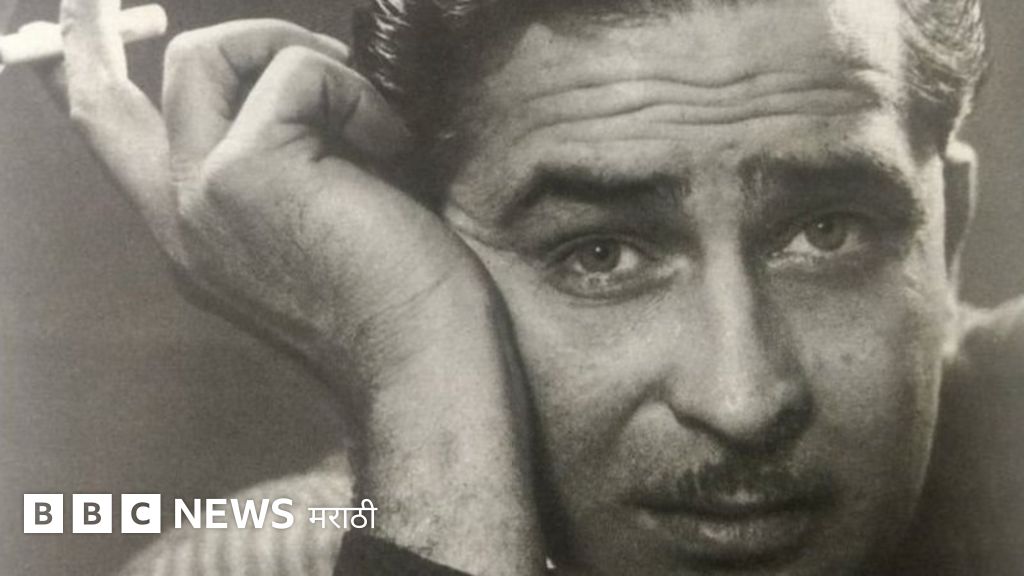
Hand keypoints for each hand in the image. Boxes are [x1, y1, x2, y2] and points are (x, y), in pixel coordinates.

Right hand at [53, 1, 544, 572]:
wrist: (430, 365)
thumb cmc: (405, 304)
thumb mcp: (319, 231)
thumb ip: (280, 172)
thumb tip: (299, 86)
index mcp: (198, 236)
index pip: (112, 141)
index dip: (88, 71)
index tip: (87, 22)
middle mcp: (182, 220)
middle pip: (134, 89)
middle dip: (190, 38)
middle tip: (264, 40)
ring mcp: (200, 197)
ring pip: (207, 56)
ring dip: (298, 54)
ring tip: (368, 112)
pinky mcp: (242, 176)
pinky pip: (295, 72)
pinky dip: (357, 91)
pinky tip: (395, 147)